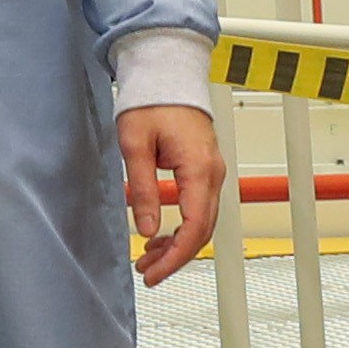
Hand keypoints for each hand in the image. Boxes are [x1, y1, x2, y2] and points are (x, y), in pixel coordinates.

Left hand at [120, 104, 225, 286]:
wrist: (167, 74)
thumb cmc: (151, 101)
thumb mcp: (135, 145)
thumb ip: (143, 189)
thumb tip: (147, 228)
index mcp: (199, 169)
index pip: (194, 226)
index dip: (175, 256)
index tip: (154, 272)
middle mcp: (213, 174)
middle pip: (202, 230)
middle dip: (175, 257)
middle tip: (147, 273)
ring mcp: (212, 172)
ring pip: (202, 222)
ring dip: (178, 244)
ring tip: (148, 259)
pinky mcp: (205, 170)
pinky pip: (199, 208)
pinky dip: (182, 227)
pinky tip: (160, 236)